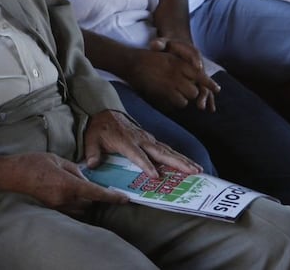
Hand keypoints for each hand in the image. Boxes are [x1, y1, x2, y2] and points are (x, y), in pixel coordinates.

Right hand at [0, 152, 126, 213]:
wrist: (14, 174)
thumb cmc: (34, 163)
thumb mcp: (58, 159)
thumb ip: (75, 170)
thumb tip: (85, 179)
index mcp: (68, 184)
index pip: (95, 193)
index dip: (112, 197)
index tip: (124, 199)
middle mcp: (65, 199)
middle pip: (90, 202)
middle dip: (95, 195)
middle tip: (93, 183)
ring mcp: (58, 206)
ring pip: (81, 208)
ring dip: (85, 200)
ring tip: (80, 187)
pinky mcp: (53, 208)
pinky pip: (71, 209)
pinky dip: (76, 203)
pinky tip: (70, 192)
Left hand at [82, 110, 201, 179]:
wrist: (106, 112)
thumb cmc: (99, 129)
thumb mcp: (91, 139)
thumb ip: (92, 151)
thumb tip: (92, 164)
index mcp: (126, 141)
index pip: (138, 155)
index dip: (146, 165)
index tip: (155, 176)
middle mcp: (141, 140)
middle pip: (161, 152)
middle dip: (177, 163)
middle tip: (192, 172)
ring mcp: (148, 139)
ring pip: (168, 151)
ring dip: (183, 160)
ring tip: (198, 170)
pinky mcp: (152, 140)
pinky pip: (168, 150)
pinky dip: (180, 157)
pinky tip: (191, 165)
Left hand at [127, 38, 219, 112]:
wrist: (176, 49)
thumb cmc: (169, 47)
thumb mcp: (164, 43)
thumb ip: (159, 43)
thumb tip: (155, 45)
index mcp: (190, 51)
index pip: (195, 54)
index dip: (196, 60)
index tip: (198, 66)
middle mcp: (198, 64)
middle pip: (202, 74)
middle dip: (203, 83)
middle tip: (199, 93)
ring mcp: (199, 75)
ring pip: (204, 85)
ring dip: (204, 96)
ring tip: (201, 107)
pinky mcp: (198, 82)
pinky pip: (204, 91)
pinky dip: (208, 100)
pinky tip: (210, 110)